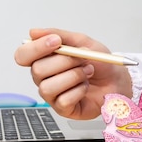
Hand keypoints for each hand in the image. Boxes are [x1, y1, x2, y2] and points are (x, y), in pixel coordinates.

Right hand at [14, 28, 132, 119]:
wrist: (117, 79)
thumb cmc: (99, 62)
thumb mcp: (82, 42)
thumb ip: (59, 35)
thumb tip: (34, 32)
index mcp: (45, 59)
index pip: (23, 55)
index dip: (35, 48)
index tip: (56, 42)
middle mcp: (44, 77)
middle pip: (37, 70)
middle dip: (64, 62)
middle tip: (82, 59)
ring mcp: (53, 94)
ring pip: (48, 87)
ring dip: (73, 76)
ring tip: (87, 72)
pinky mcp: (63, 108)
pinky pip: (63, 100)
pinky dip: (79, 90)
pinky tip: (86, 87)